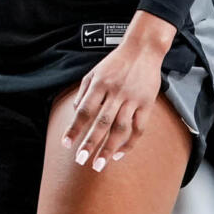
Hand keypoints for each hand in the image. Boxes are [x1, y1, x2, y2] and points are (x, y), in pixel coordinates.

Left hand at [64, 14, 175, 171]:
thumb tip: (75, 112)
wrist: (143, 49)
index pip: (84, 110)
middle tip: (82, 160)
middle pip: (102, 122)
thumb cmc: (116, 62)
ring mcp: (133, 99)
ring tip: (99, 164)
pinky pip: (139, 128)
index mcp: (100, 84)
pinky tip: (119, 153)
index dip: (74, 128)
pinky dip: (130, 143)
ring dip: (109, 148)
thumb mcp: (94, 72)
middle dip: (90, 143)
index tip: (66, 143)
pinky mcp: (147, 104)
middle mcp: (116, 92)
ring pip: (120, 128)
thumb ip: (84, 92)